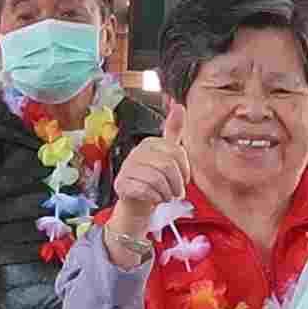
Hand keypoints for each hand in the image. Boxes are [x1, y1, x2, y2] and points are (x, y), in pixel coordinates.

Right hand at [101, 133, 192, 253]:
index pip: (176, 151)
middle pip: (167, 166)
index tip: (184, 179)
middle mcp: (136, 152)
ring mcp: (126, 168)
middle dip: (177, 184)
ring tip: (167, 196)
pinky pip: (145, 190)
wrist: (136, 202)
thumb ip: (173, 131)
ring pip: (157, 179)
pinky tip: (156, 199)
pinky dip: (155, 198)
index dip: (185, 169)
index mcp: (149, 143)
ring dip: (167, 193)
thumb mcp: (166, 154)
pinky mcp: (121, 184)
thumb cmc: (154, 178)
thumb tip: (179, 106)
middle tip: (177, 193)